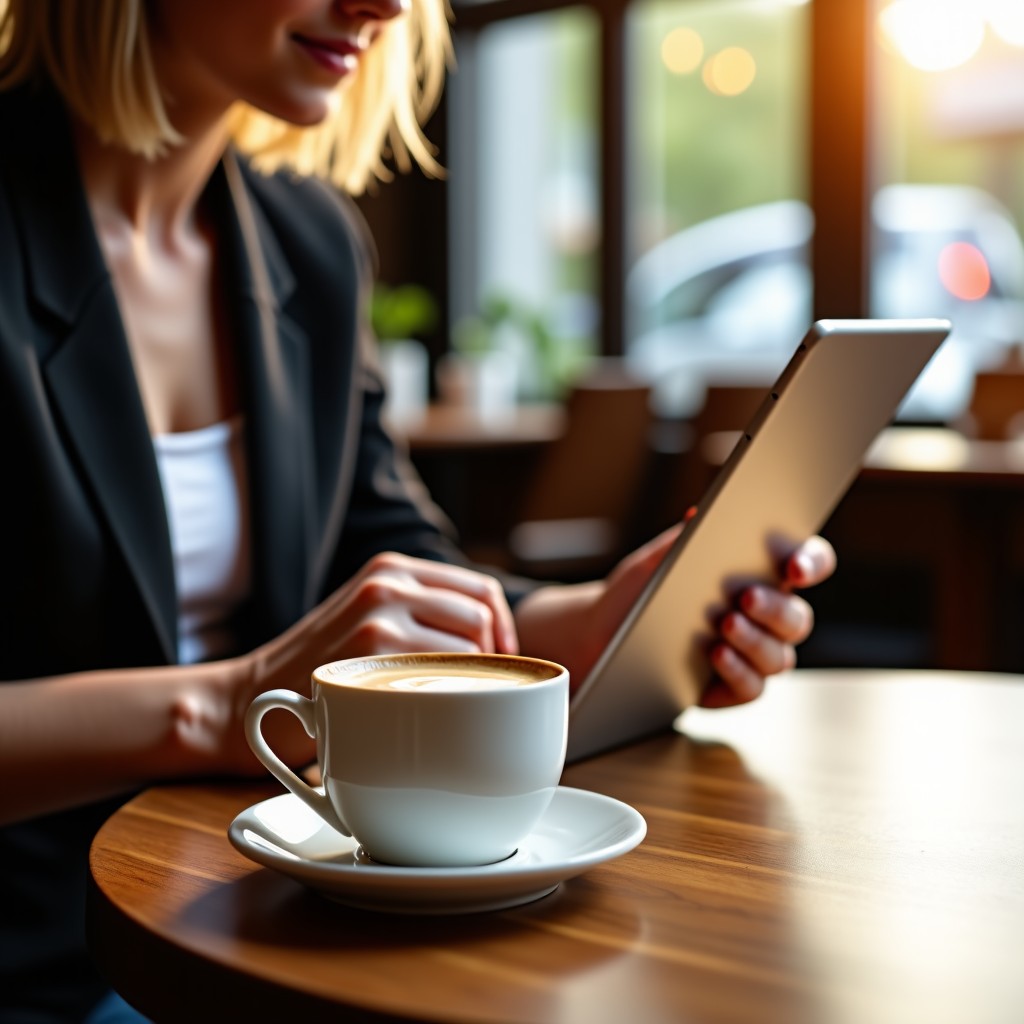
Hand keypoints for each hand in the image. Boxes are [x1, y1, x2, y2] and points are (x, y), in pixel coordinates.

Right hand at [223, 552, 518, 774]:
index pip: (482, 589)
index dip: (504, 629)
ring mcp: (380, 613)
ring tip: (448, 708)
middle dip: (495, 659)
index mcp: (392, 568)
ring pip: (470, 646)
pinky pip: (446, 673)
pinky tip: (428, 719)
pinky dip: (450, 698)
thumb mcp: (368, 620)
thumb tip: (499, 642)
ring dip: (473, 682)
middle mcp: (388, 581)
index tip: (502, 663)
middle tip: (478, 695)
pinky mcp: (373, 649)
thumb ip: (419, 615)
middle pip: (483, 616)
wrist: (245, 698)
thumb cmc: (317, 670)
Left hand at [515, 525, 835, 709]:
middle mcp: (767, 618)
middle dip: (776, 606)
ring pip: (779, 655)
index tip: (794, 565)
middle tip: (745, 595)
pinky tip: (715, 654)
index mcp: (760, 575)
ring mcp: (754, 656)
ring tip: (723, 624)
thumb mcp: (652, 563)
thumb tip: (697, 515)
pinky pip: (753, 686)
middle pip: (797, 616)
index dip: (812, 562)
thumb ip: (679, 541)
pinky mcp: (734, 689)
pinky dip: (737, 670)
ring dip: (755, 640)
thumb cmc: (638, 594)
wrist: (604, 637)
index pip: (808, 563)